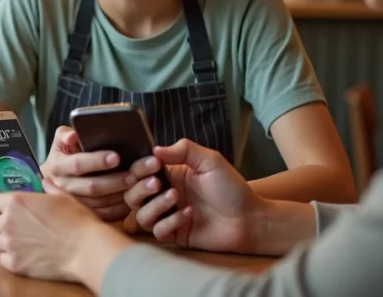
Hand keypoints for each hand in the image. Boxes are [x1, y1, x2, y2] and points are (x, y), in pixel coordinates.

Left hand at [0, 180, 102, 280]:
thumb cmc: (76, 220)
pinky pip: (3, 258)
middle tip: (13, 223)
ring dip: (4, 240)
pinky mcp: (15, 264)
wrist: (86, 249)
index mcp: (16, 202)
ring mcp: (10, 245)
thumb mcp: (63, 196)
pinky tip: (25, 254)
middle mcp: (8, 222)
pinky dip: (11, 256)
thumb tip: (44, 182)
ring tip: (21, 240)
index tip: (0, 206)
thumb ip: (48, 187)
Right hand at [39, 126, 135, 220]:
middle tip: (134, 175)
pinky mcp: (84, 214)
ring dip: (120, 195)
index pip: (78, 164)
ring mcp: (74, 203)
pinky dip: (119, 208)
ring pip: (100, 203)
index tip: (116, 157)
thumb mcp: (60, 141)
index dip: (97, 161)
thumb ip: (66, 135)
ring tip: (139, 185)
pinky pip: (104, 214)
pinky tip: (133, 199)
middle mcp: (64, 187)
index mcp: (58, 166)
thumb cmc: (64, 154)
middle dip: (115, 181)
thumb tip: (74, 136)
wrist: (53, 178)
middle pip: (91, 187)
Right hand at [123, 139, 260, 252]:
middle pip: (132, 194)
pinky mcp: (174, 235)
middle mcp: (164, 195)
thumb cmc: (231, 188)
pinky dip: (169, 222)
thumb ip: (184, 150)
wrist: (249, 219)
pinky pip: (157, 232)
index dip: (140, 167)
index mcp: (169, 175)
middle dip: (141, 188)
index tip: (152, 163)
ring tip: (175, 198)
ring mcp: (168, 216)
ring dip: (154, 205)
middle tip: (157, 183)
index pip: (140, 171)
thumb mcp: (210, 160)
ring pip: (140, 215)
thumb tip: (155, 148)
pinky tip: (188, 214)